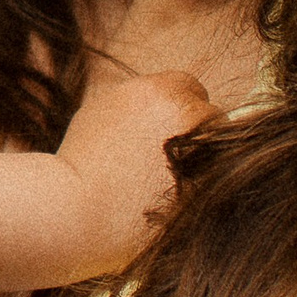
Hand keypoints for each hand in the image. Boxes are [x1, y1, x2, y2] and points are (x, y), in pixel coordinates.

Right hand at [53, 65, 209, 274]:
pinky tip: (175, 200)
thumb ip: (140, 101)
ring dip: (204, 161)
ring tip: (171, 181)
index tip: (167, 129)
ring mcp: (202, 152)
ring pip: (221, 150)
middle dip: (195, 132)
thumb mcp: (103, 110)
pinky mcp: (209, 188)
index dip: (179, 107)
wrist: (76, 211)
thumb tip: (163, 104)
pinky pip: (219, 183)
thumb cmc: (80, 162)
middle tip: (171, 158)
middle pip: (210, 115)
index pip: (191, 86)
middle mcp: (186, 115)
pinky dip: (204, 189)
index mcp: (160, 91)